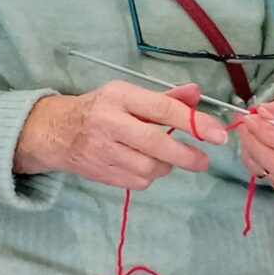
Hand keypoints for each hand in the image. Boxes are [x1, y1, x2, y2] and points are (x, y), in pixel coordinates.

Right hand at [15, 81, 227, 189]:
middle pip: (157, 144)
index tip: (217, 134)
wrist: (56, 132)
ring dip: (166, 165)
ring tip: (165, 156)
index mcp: (120, 97)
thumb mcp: (128, 94)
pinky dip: (149, 176)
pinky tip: (144, 164)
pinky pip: (138, 181)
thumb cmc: (101, 109)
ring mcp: (104, 151)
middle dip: (186, 155)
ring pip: (150, 167)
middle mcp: (110, 123)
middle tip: (203, 160)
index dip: (194, 123)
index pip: (162, 109)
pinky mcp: (101, 173)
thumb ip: (164, 97)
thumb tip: (196, 93)